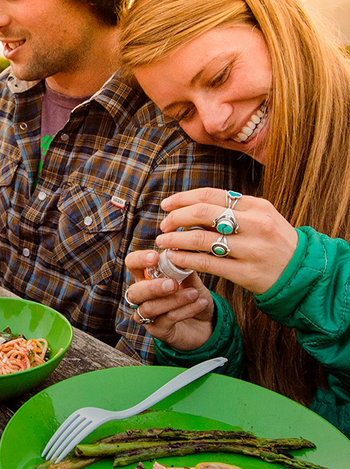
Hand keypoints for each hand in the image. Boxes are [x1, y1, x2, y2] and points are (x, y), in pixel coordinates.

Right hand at [124, 249, 214, 351]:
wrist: (208, 322)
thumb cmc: (194, 296)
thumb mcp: (193, 280)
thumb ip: (185, 268)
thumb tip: (181, 253)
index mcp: (146, 278)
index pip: (132, 264)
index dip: (139, 260)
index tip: (155, 257)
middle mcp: (142, 297)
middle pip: (134, 292)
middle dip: (152, 287)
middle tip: (173, 284)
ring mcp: (147, 315)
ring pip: (149, 308)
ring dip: (173, 300)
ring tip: (194, 294)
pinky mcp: (158, 330)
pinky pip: (167, 319)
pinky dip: (185, 310)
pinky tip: (200, 303)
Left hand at [155, 188, 298, 294]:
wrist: (303, 272)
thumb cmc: (274, 241)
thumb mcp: (261, 217)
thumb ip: (231, 210)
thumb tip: (190, 207)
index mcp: (256, 206)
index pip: (210, 195)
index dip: (183, 198)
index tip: (166, 205)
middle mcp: (255, 225)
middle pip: (203, 213)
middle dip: (176, 218)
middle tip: (164, 225)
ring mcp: (251, 250)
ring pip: (202, 240)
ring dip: (176, 240)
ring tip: (163, 241)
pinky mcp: (247, 273)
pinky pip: (208, 264)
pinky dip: (186, 259)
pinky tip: (175, 258)